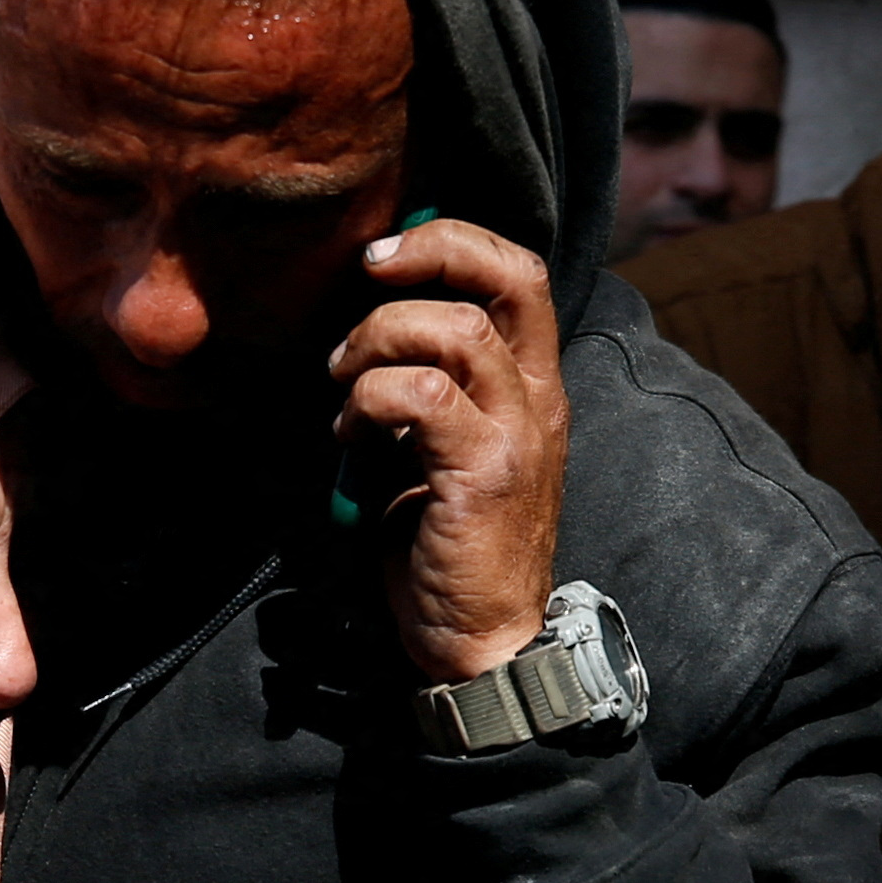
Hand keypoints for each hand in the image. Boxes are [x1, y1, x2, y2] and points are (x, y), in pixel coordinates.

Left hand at [329, 215, 570, 685]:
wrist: (481, 641)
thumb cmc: (448, 543)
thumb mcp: (444, 446)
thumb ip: (427, 386)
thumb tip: (366, 322)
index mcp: (532, 386)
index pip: (520, 273)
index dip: (454, 241)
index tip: (385, 255)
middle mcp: (538, 401)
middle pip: (509, 278)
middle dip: (430, 253)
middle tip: (366, 275)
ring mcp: (516, 436)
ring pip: (456, 331)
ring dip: (378, 340)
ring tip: (344, 381)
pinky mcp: (483, 475)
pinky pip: (422, 397)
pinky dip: (370, 400)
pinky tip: (350, 433)